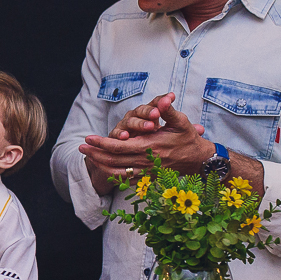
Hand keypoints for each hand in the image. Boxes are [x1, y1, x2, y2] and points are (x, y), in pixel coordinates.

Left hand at [80, 92, 211, 177]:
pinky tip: (103, 168)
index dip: (102, 143)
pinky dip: (112, 175)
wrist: (199, 160)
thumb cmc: (188, 139)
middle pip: (113, 160)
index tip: (88, 138)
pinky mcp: (148, 178)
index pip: (120, 146)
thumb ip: (169, 111)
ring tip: (88, 157)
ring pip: (117, 172)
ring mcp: (146, 171)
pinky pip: (126, 180)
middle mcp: (145, 161)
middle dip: (95, 154)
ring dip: (100, 164)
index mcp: (150, 146)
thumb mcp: (181, 122)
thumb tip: (164, 99)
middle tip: (81, 148)